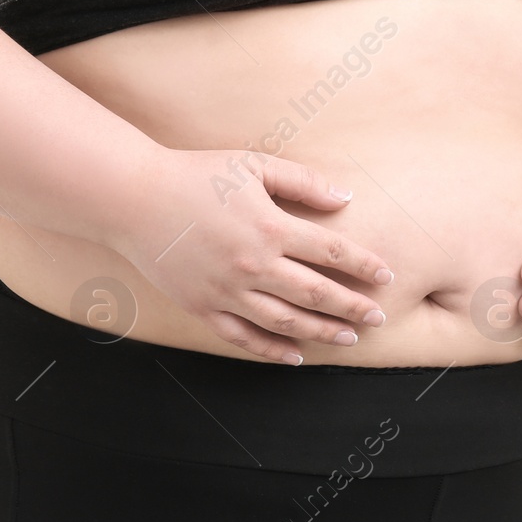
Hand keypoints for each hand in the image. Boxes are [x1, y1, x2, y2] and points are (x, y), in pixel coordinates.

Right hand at [107, 147, 395, 363]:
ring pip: (287, 322)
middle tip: (379, 318)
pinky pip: (244, 337)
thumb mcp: (254, 166)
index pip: (333, 253)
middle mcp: (255, 265)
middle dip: (354, 308)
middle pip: (318, 294)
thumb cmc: (197, 175)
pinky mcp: (204, 307)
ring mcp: (228, 291)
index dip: (365, 266)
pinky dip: (273, 350)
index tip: (387, 276)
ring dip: (323, 332)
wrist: (134, 199)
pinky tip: (296, 355)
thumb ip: (303, 182)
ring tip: (348, 338)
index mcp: (272, 228)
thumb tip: (346, 199)